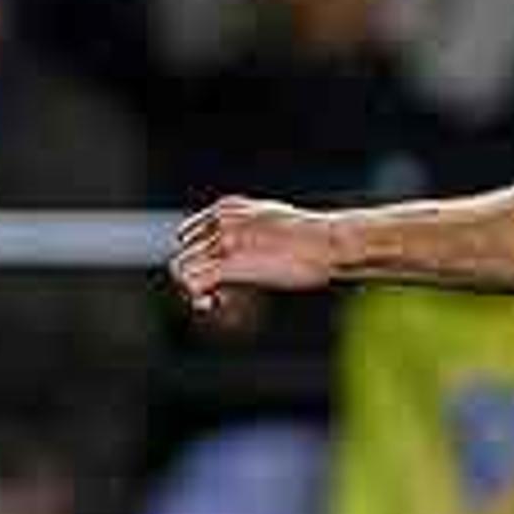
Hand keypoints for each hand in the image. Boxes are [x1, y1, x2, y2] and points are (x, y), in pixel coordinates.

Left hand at [170, 198, 343, 316]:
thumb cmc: (319, 239)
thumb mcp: (277, 223)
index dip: (199, 258)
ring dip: (194, 289)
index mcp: (229, 208)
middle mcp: (220, 220)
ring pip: (181, 268)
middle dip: (197, 276)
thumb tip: (253, 255)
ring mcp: (223, 240)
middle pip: (184, 252)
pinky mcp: (229, 261)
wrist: (332, 242)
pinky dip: (199, 297)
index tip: (217, 278)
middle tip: (217, 295)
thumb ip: (254, 232)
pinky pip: (193, 282)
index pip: (190, 233)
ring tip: (216, 301)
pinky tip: (217, 305)